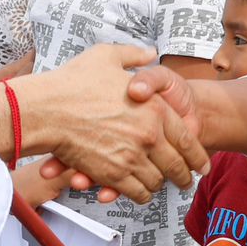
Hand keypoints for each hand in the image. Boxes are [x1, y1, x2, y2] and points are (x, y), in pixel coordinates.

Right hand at [17, 44, 207, 204]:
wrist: (44, 108)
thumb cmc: (73, 81)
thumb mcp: (108, 56)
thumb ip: (134, 56)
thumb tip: (150, 51)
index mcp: (156, 109)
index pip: (188, 140)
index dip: (198, 156)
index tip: (202, 165)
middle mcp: (148, 136)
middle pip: (177, 167)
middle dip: (184, 177)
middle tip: (186, 181)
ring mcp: (130, 157)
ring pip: (157, 183)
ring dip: (160, 186)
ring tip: (160, 186)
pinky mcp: (111, 174)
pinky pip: (136, 192)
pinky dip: (140, 194)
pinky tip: (138, 190)